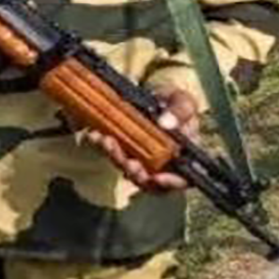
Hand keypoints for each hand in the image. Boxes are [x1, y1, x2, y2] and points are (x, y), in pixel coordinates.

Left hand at [84, 88, 200, 190]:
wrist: (155, 95)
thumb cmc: (175, 102)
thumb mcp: (183, 101)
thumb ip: (180, 111)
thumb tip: (166, 124)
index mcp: (183, 156)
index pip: (182, 179)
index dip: (170, 183)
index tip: (157, 178)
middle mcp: (161, 165)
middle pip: (149, 180)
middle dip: (136, 173)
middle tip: (128, 162)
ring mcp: (140, 160)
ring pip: (127, 169)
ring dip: (116, 158)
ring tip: (107, 141)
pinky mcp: (123, 152)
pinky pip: (112, 154)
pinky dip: (102, 146)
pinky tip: (95, 134)